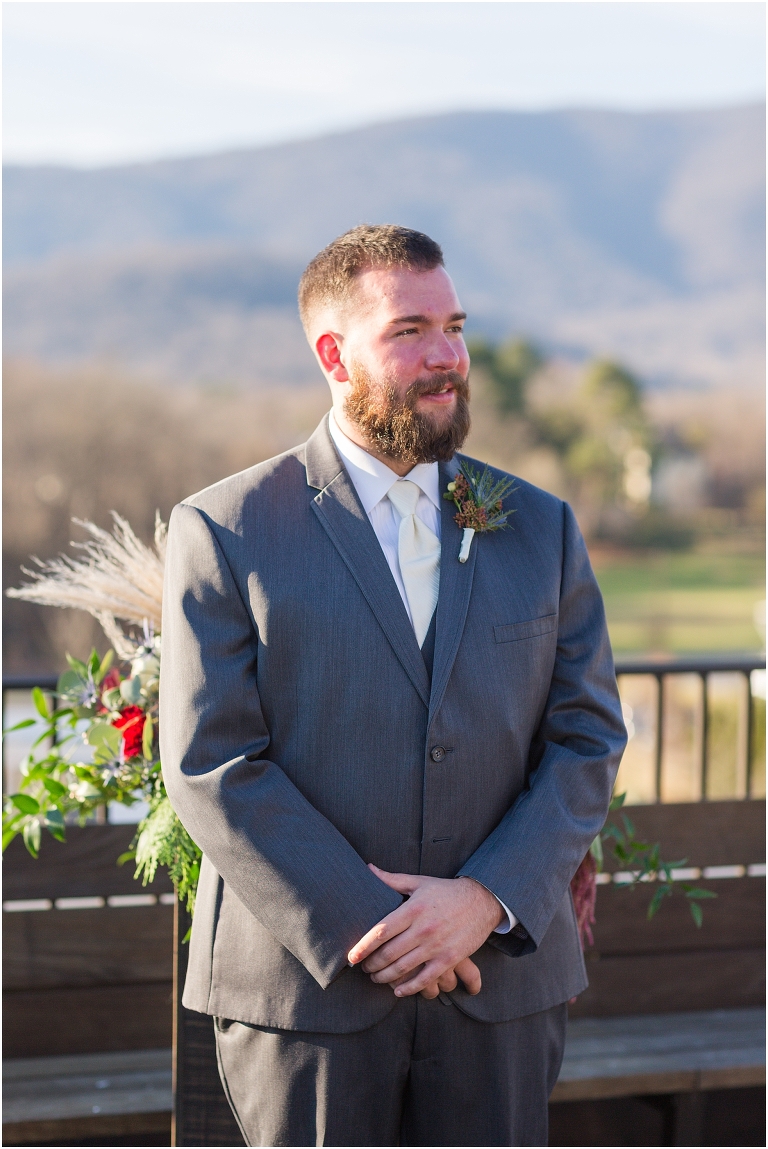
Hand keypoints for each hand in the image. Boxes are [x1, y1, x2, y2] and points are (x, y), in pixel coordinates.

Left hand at [348, 866, 503, 997]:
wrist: (482, 900)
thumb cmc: (446, 891)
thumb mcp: (419, 882)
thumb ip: (391, 880)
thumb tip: (368, 868)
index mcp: (413, 908)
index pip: (381, 931)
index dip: (363, 946)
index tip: (351, 957)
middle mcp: (423, 928)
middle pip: (389, 953)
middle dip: (371, 964)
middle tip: (362, 968)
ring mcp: (437, 945)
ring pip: (403, 968)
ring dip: (384, 977)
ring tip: (375, 978)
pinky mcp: (449, 958)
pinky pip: (425, 979)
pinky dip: (408, 988)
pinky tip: (397, 990)